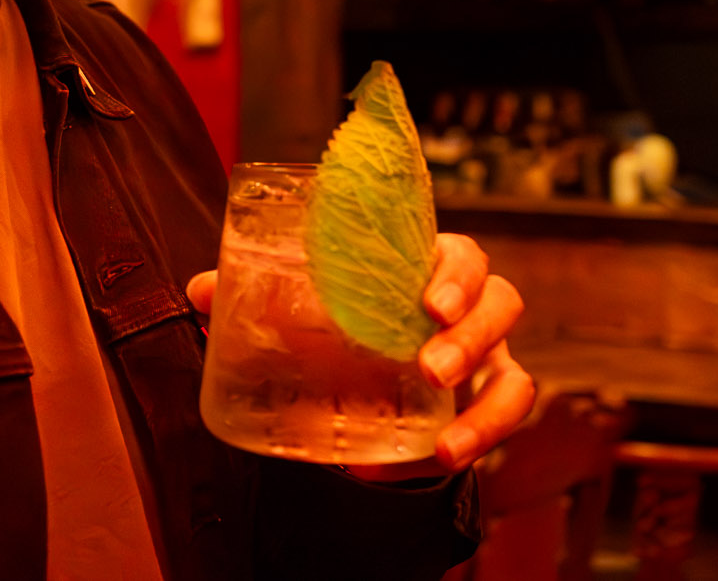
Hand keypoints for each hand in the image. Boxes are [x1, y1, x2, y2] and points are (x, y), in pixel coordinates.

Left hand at [186, 232, 533, 480]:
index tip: (428, 300)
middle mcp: (471, 308)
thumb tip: (201, 290)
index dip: (455, 273)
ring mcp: (489, 359)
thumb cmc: (344, 322)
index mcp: (429, 266)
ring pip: (516, 376)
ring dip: (486, 409)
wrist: (367, 379)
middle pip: (501, 303)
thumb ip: (258, 293)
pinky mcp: (488, 406)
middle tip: (431, 366)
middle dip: (471, 336)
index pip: (462, 253)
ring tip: (446, 443)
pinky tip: (428, 463)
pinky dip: (471, 447)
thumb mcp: (306, 305)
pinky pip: (502, 428)